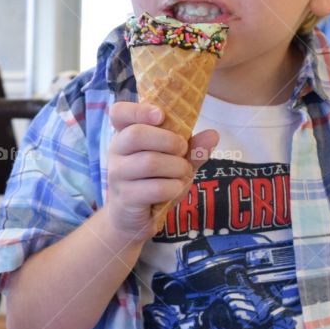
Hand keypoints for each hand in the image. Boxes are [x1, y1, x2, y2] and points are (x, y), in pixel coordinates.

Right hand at [105, 101, 217, 241]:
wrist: (134, 218)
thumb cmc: (154, 182)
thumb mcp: (176, 161)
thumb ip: (193, 148)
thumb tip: (213, 134)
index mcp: (126, 135)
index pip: (119, 112)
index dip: (138, 110)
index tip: (161, 116)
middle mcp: (116, 151)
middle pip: (137, 135)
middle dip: (169, 141)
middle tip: (182, 151)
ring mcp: (117, 175)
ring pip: (150, 162)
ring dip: (176, 167)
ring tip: (182, 172)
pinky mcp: (125, 198)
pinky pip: (155, 188)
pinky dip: (174, 187)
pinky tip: (175, 189)